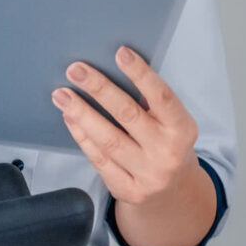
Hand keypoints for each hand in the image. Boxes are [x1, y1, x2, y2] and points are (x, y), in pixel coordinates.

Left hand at [51, 47, 197, 205]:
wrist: (174, 193)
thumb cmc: (168, 144)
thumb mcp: (173, 123)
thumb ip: (151, 103)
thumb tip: (112, 71)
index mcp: (182, 129)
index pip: (162, 96)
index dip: (141, 73)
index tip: (120, 52)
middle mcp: (166, 153)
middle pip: (127, 115)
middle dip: (99, 89)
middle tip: (75, 70)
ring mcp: (147, 175)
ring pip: (108, 140)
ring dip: (82, 113)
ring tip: (62, 95)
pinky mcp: (128, 191)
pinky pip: (100, 160)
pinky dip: (83, 137)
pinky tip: (71, 119)